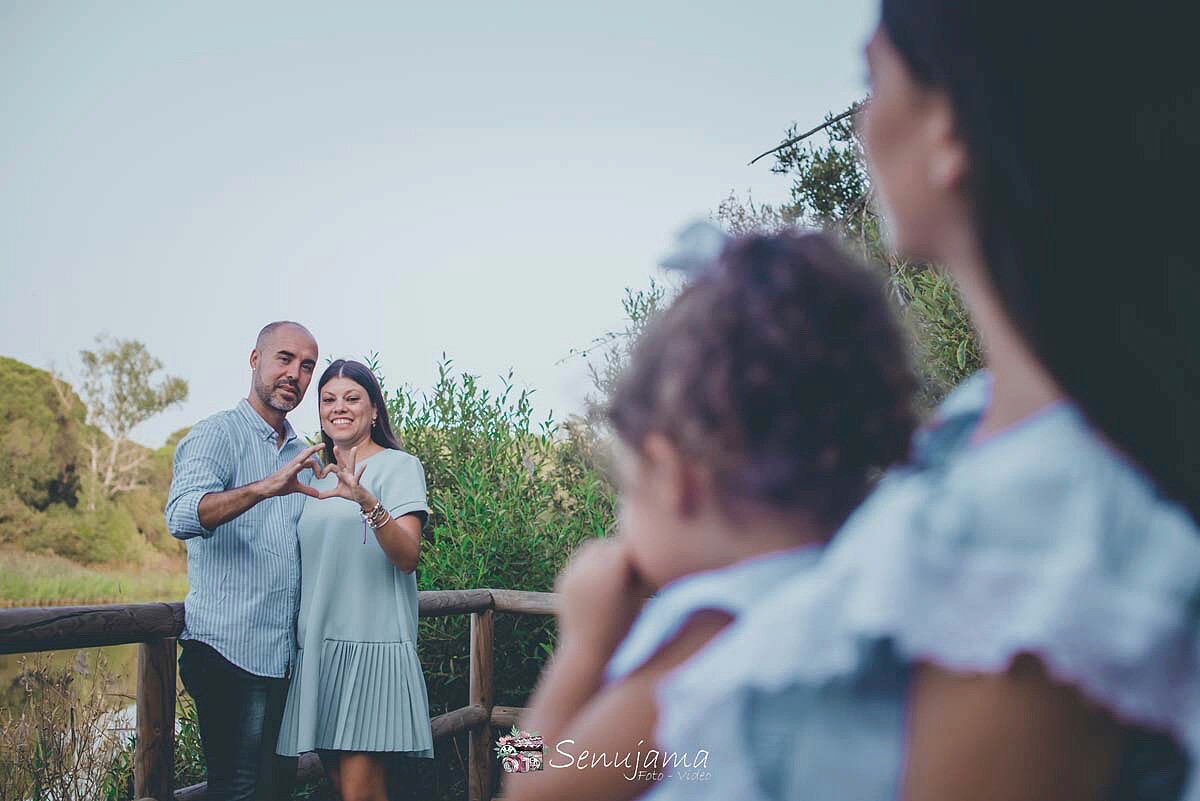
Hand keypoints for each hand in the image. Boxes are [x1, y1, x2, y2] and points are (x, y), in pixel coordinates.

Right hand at [256, 444, 322, 498]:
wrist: (266, 488)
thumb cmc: (280, 485)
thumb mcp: (296, 488)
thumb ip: (307, 489)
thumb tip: (317, 494)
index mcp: (296, 466)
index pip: (309, 461)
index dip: (317, 466)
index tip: (322, 475)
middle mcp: (293, 465)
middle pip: (305, 454)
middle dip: (314, 449)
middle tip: (323, 444)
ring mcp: (288, 469)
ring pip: (299, 459)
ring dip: (307, 453)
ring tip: (314, 449)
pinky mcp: (284, 475)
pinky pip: (291, 470)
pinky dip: (295, 467)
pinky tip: (299, 465)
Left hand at [315, 445, 371, 504]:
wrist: (360, 498)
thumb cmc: (350, 492)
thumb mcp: (337, 492)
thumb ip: (327, 493)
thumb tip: (317, 496)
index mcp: (341, 474)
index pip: (332, 467)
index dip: (324, 471)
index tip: (320, 477)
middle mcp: (346, 473)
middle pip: (341, 461)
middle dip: (338, 454)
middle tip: (335, 446)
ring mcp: (352, 476)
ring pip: (351, 465)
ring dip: (352, 457)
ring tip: (354, 448)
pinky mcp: (356, 481)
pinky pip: (358, 475)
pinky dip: (361, 470)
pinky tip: (364, 465)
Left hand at [554, 537, 652, 657]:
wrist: (587, 651)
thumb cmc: (623, 627)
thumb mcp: (639, 597)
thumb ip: (644, 570)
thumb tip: (653, 548)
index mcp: (609, 574)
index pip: (627, 547)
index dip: (638, 556)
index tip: (643, 569)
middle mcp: (587, 569)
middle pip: (610, 544)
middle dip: (620, 553)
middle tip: (630, 569)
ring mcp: (571, 573)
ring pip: (594, 547)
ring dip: (605, 554)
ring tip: (616, 573)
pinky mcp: (563, 578)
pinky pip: (581, 560)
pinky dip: (591, 564)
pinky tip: (600, 581)